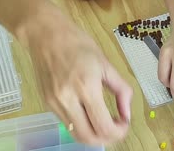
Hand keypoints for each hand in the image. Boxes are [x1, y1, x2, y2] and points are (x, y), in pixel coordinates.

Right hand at [23, 7, 132, 144]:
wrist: (47, 35)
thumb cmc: (79, 45)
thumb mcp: (107, 64)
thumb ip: (122, 90)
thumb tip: (127, 113)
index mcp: (86, 87)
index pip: (103, 125)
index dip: (118, 132)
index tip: (125, 124)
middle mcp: (67, 99)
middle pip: (88, 137)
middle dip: (107, 138)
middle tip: (117, 129)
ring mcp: (54, 103)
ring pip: (76, 134)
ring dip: (94, 134)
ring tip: (106, 122)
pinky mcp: (47, 104)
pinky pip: (67, 123)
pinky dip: (82, 125)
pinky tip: (91, 114)